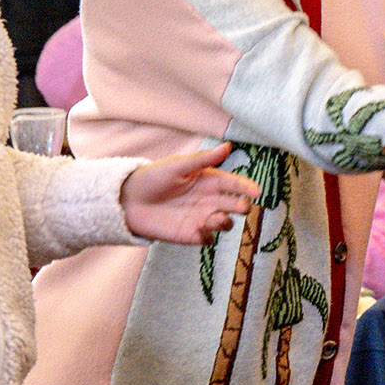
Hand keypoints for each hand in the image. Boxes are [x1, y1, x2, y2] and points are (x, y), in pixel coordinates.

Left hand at [120, 145, 258, 245]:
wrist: (128, 201)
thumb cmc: (153, 178)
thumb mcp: (178, 165)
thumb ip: (203, 159)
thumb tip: (228, 146)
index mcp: (209, 180)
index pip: (234, 184)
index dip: (246, 187)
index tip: (257, 191)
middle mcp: (209, 199)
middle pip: (233, 204)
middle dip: (241, 206)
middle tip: (242, 207)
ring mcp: (201, 218)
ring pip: (224, 222)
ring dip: (225, 222)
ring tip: (218, 219)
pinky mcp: (191, 234)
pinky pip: (208, 239)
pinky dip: (208, 237)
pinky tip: (200, 232)